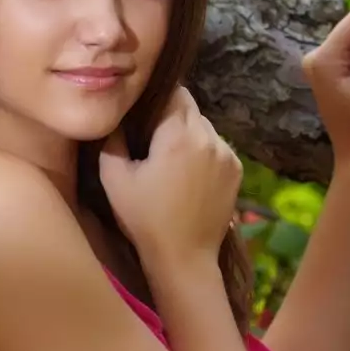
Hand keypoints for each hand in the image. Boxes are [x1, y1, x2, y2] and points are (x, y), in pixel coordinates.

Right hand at [100, 86, 241, 266]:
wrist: (184, 257)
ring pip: (204, 126)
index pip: (172, 92)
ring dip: (188, 133)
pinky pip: (217, 146)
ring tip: (171, 158)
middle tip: (151, 137)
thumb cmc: (144, 219)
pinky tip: (189, 173)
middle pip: (190, 107)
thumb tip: (116, 116)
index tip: (141, 111)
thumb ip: (112, 139)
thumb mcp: (113, 179)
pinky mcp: (237, 169)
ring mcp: (228, 153)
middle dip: (171, 115)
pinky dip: (203, 151)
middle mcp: (209, 137)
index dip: (155, 98)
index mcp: (178, 135)